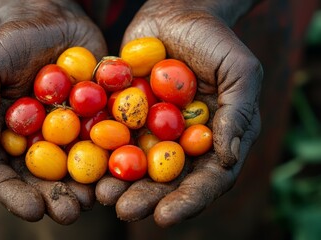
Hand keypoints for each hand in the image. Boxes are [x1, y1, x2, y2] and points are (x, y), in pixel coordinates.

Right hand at [0, 0, 106, 223]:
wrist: (49, 18)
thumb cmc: (9, 43)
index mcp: (2, 137)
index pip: (0, 174)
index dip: (14, 196)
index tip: (31, 211)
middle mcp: (34, 142)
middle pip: (42, 179)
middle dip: (55, 198)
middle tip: (70, 212)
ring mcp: (67, 133)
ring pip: (75, 167)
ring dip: (86, 187)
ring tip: (96, 199)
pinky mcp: (96, 118)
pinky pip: (105, 141)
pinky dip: (113, 156)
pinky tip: (122, 169)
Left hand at [96, 0, 262, 226]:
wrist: (176, 12)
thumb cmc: (214, 39)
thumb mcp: (238, 70)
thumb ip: (239, 112)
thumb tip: (229, 157)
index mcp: (214, 140)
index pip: (206, 179)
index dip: (188, 201)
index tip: (166, 216)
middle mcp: (181, 142)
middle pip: (165, 180)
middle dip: (146, 198)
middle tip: (125, 211)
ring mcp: (151, 130)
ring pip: (135, 165)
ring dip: (118, 183)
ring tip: (101, 195)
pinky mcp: (124, 115)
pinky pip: (110, 137)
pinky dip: (98, 152)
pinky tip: (83, 164)